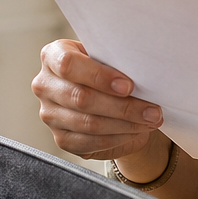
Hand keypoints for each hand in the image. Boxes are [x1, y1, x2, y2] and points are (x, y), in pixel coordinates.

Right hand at [32, 39, 162, 160]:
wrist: (107, 97)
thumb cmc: (109, 72)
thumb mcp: (110, 59)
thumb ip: (116, 62)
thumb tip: (143, 74)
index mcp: (53, 56)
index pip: (68, 64)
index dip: (99, 76)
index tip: (128, 86)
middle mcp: (45, 85)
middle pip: (81, 98)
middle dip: (123, 106)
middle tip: (152, 110)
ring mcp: (50, 114)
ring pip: (89, 123)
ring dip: (126, 124)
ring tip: (150, 120)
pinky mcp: (61, 139)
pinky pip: (91, 142)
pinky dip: (119, 138)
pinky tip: (136, 131)